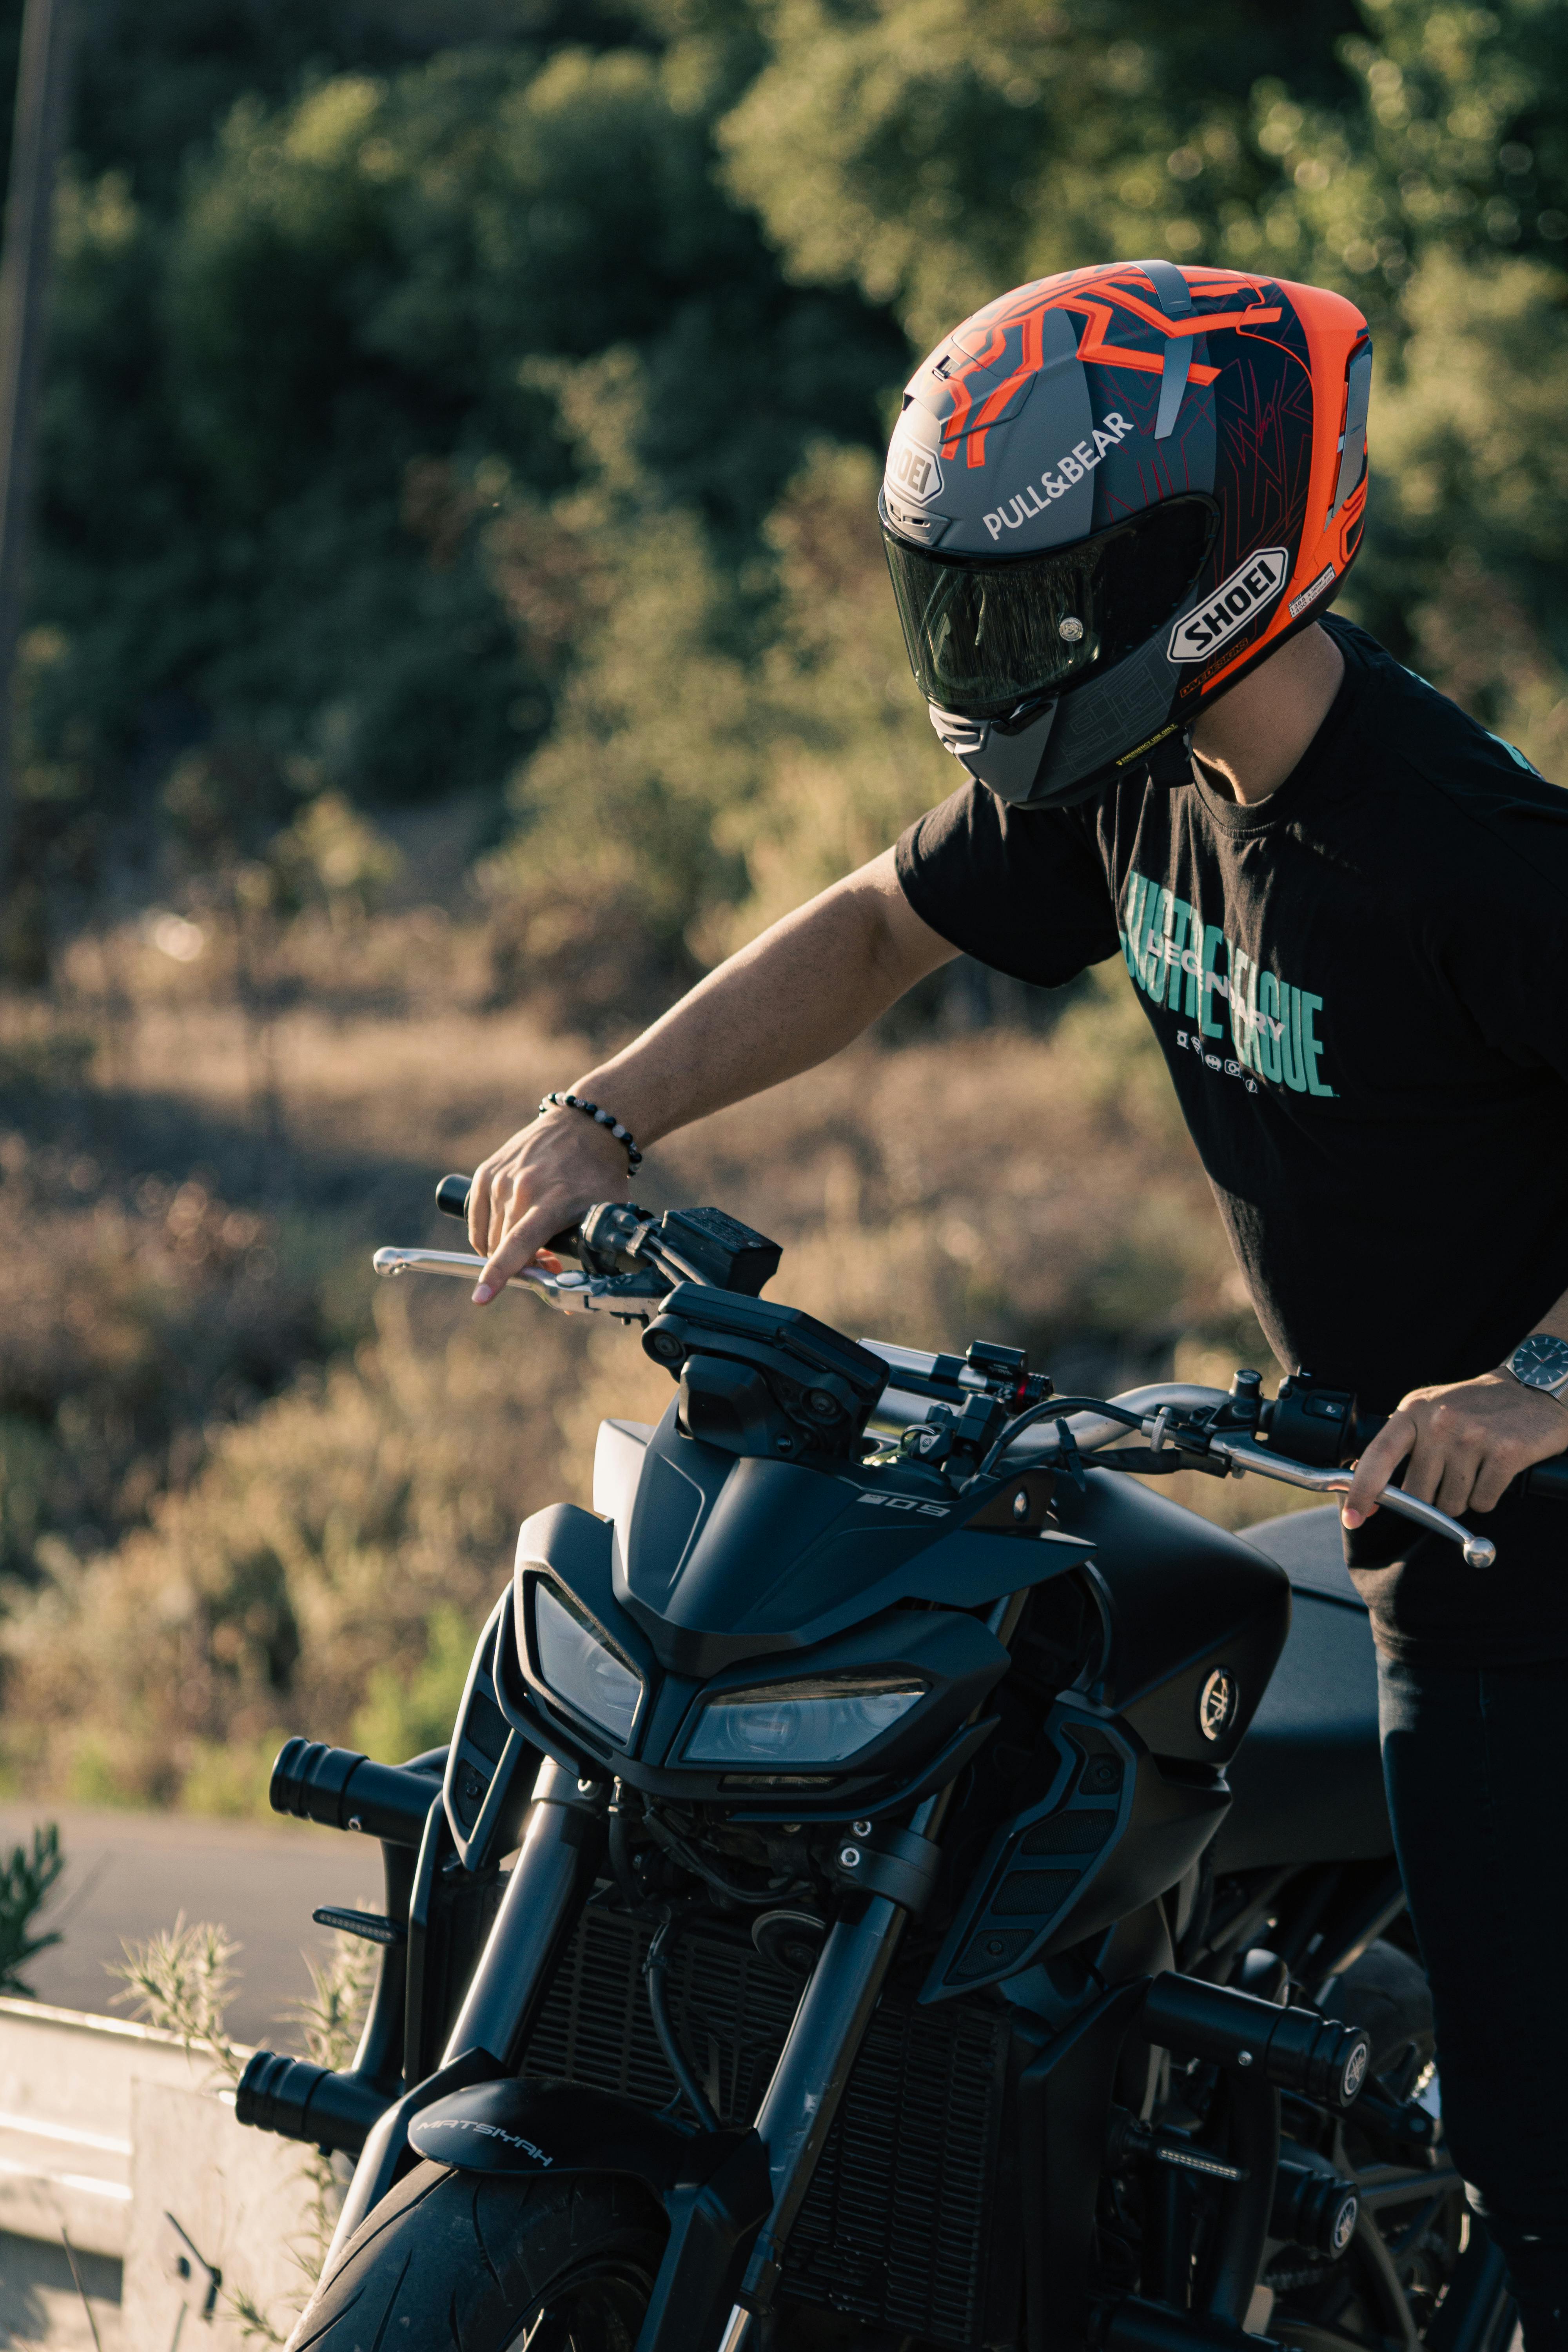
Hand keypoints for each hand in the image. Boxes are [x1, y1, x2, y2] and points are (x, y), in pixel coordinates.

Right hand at [467, 1107, 631, 1302]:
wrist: (585, 1127)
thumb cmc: (599, 1175)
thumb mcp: (606, 1214)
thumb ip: (595, 1254)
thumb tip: (575, 1302)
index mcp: (550, 1201)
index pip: (517, 1245)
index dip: (499, 1274)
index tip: (481, 1297)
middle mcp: (519, 1189)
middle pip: (501, 1249)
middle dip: (520, 1266)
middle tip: (548, 1261)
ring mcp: (499, 1179)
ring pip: (487, 1238)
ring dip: (505, 1250)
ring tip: (535, 1239)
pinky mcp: (486, 1173)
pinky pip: (477, 1219)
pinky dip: (490, 1233)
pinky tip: (512, 1227)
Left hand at [1341, 1369, 1567, 1527]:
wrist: (1531, 1388)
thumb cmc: (1474, 1406)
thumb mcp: (1429, 1410)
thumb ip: (1400, 1443)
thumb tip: (1366, 1486)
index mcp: (1414, 1411)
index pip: (1378, 1456)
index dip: (1361, 1490)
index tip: (1353, 1517)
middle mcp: (1440, 1423)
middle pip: (1418, 1494)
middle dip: (1430, 1497)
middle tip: (1450, 1473)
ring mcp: (1473, 1437)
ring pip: (1450, 1504)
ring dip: (1461, 1496)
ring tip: (1474, 1466)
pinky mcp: (1506, 1453)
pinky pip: (1483, 1502)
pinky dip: (1487, 1496)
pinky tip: (1494, 1470)